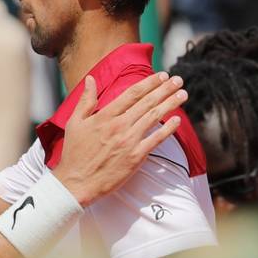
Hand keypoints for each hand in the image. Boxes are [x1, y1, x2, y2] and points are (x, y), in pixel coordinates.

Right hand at [53, 73, 186, 205]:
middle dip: (165, 89)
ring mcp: (129, 141)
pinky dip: (168, 129)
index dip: (149, 83)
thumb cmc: (74, 153)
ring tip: (182, 94)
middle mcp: (119, 126)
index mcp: (105, 116)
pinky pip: (156, 140)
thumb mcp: (74, 123)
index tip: (161, 75)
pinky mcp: (136, 157)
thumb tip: (91, 79)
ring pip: (154, 117)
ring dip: (170, 104)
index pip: (132, 94)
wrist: (76, 182)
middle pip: (147, 102)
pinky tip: (178, 120)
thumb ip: (85, 100)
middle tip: (178, 80)